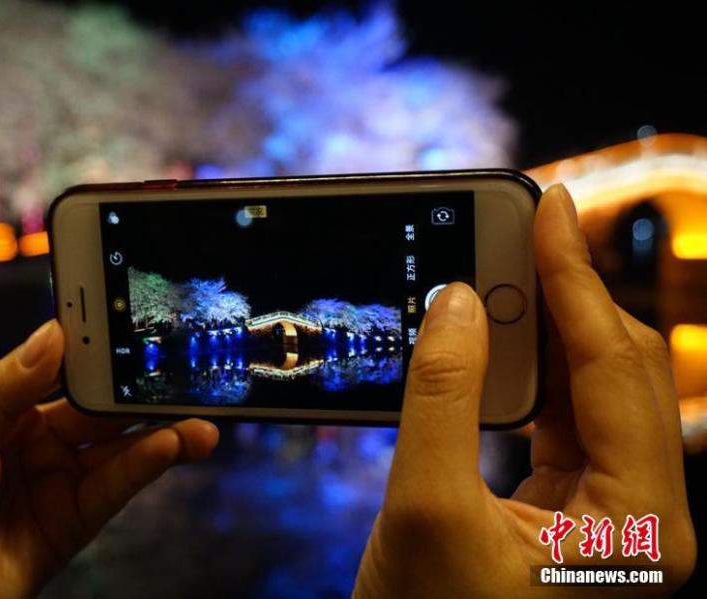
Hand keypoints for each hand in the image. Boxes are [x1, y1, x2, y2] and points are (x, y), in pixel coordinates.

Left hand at [0, 321, 218, 598]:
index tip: (134, 325)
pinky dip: (146, 465)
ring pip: (119, 447)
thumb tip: (52, 334)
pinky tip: (171, 446)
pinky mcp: (75, 522)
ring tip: (200, 419)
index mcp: (1, 412)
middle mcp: (36, 442)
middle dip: (141, 391)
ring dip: (161, 432)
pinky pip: (116, 487)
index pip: (58, 369)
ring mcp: (58, 482)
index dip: (95, 349)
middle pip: (99, 408)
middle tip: (183, 371)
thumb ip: (1, 391)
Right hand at [354, 184, 695, 596]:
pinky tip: (495, 341)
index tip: (548, 210)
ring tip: (503, 275)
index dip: (577, 278)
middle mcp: (642, 517)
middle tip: (519, 233)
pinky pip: (560, 422)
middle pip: (617, 373)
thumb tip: (458, 302)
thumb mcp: (423, 513)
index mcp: (638, 526)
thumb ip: (441, 400)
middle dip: (566, 298)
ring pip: (590, 394)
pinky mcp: (571, 513)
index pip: (616, 368)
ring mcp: (609, 517)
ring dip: (545, 333)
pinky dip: (528, 376)